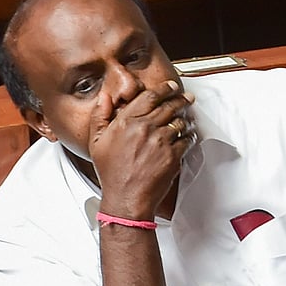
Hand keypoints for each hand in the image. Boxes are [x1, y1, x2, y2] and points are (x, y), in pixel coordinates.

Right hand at [90, 79, 195, 218]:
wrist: (126, 198)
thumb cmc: (112, 174)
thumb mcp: (97, 142)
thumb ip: (100, 115)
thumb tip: (104, 98)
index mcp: (127, 121)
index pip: (150, 96)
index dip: (164, 89)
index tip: (171, 87)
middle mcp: (145, 128)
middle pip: (169, 106)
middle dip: (180, 99)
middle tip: (186, 98)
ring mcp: (160, 141)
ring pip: (179, 121)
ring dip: (185, 118)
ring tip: (187, 117)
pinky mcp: (172, 155)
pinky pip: (186, 140)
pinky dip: (188, 137)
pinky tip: (187, 137)